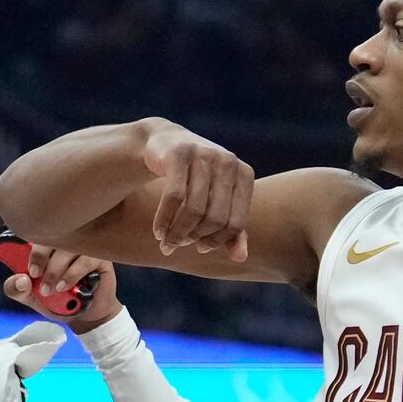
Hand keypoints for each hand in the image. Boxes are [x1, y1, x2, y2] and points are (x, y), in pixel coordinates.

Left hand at [6, 245, 121, 332]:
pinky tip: (65, 286)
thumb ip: (17, 290)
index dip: (29, 245)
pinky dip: (73, 273)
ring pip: (68, 248)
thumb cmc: (62, 301)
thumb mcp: (32, 298)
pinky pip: (86, 259)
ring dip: (56, 269)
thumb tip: (20, 280)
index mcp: (47, 245)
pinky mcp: (100, 258)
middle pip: (52, 234)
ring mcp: (84, 248)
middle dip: (41, 256)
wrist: (88, 315)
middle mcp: (66, 242)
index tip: (28, 267)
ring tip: (52, 288)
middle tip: (36, 276)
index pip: (35, 231)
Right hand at [140, 120, 253, 260]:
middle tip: (178, 244)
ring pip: (194, 210)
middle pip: (215, 219)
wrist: (166, 143)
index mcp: (244, 175)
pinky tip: (157, 232)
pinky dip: (164, 220)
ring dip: (177, 233)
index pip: (235, 224)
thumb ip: (232, 231)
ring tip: (166, 243)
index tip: (200, 248)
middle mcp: (228, 162)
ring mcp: (204, 155)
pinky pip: (174, 197)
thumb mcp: (218, 201)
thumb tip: (240, 258)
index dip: (217, 242)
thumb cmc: (197, 178)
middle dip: (194, 238)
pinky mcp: (179, 154)